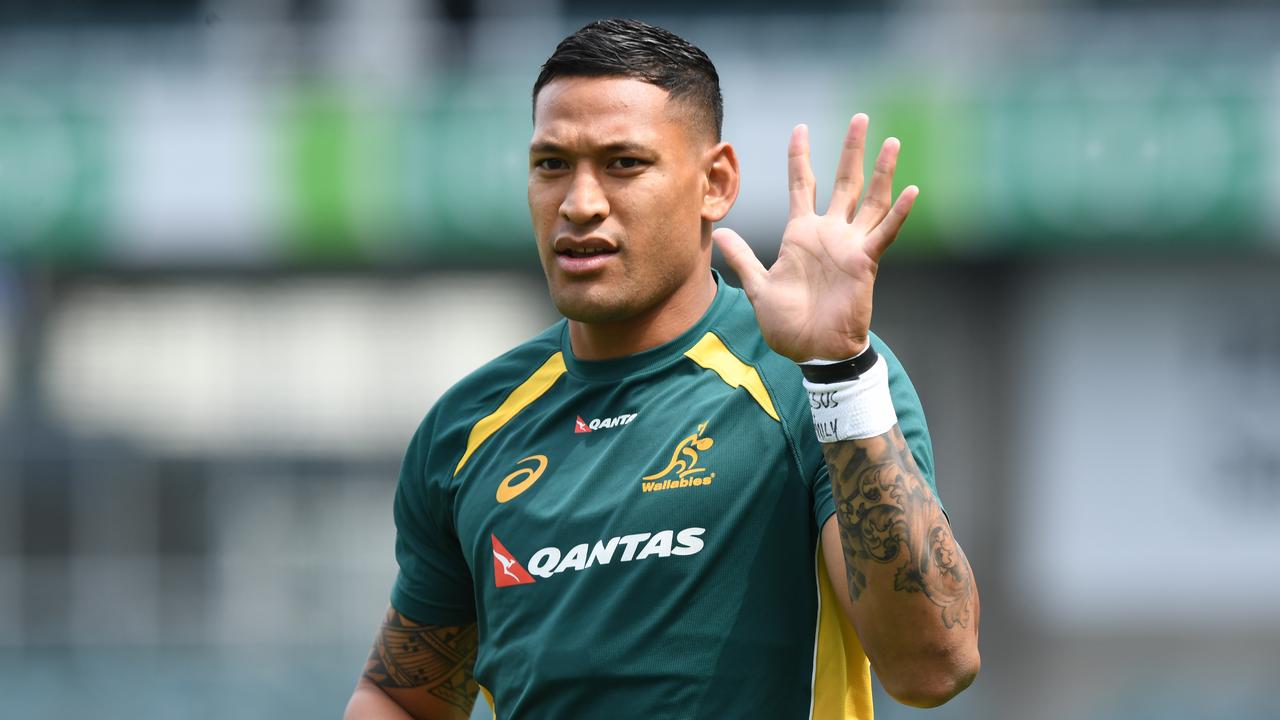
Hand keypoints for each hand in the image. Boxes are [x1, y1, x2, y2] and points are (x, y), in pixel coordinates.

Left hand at [713, 114, 916, 361]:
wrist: (811, 352)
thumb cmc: (789, 324)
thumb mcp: (759, 287)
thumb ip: (743, 258)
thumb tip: (719, 234)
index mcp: (802, 235)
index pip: (802, 185)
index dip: (800, 157)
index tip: (800, 127)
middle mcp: (829, 234)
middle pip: (844, 182)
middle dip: (851, 150)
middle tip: (860, 118)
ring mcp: (849, 246)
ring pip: (870, 200)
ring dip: (881, 172)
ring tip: (891, 142)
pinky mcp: (864, 263)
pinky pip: (883, 234)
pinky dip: (898, 213)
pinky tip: (910, 190)